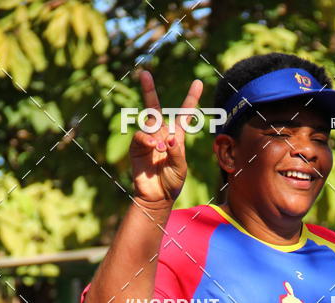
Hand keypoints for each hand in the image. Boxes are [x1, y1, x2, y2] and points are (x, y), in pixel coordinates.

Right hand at [129, 69, 203, 202]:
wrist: (157, 197)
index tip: (198, 82)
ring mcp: (147, 139)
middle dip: (148, 89)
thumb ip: (176, 152)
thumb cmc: (172, 182)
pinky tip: (154, 148)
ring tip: (161, 150)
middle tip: (144, 73)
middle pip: (155, 107)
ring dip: (155, 135)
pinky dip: (147, 141)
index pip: (184, 114)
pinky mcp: (137, 148)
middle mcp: (160, 134)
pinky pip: (140, 137)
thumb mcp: (180, 167)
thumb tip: (168, 138)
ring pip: (148, 124)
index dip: (191, 99)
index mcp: (176, 136)